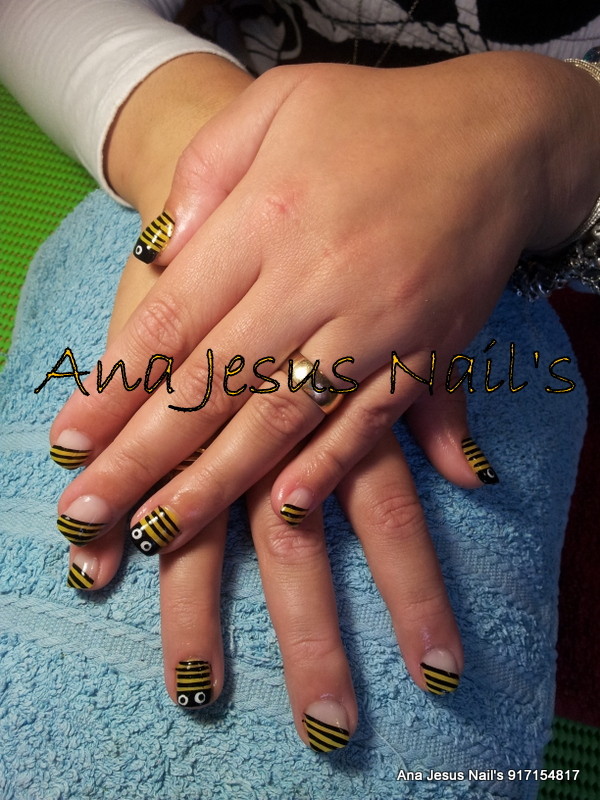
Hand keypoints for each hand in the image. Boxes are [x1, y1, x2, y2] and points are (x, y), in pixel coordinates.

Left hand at [51, 51, 597, 554]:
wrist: (499, 138)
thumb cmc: (376, 119)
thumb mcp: (277, 105)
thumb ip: (205, 176)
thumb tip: (159, 256)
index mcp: (270, 214)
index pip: (171, 321)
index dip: (114, 390)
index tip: (69, 443)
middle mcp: (317, 277)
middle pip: (213, 386)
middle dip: (143, 458)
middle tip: (86, 514)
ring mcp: (375, 322)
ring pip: (282, 417)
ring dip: (216, 484)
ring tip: (157, 533)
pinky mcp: (425, 351)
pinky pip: (369, 421)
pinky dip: (326, 467)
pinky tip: (282, 509)